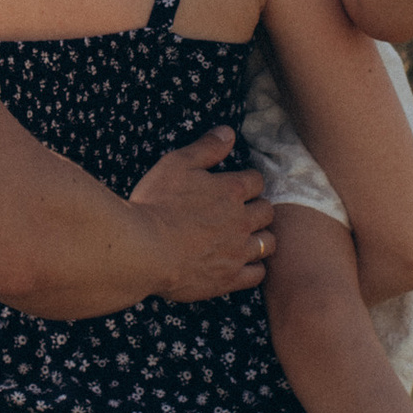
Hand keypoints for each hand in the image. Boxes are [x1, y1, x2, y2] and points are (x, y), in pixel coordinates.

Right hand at [129, 129, 276, 301]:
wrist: (144, 250)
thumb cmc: (156, 204)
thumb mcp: (176, 164)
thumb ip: (206, 148)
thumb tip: (229, 133)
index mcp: (232, 190)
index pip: (256, 181)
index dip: (247, 181)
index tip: (236, 186)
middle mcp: (242, 221)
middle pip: (267, 211)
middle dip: (257, 208)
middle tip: (241, 212)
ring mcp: (238, 252)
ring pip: (268, 243)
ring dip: (260, 237)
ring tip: (245, 237)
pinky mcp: (229, 279)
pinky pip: (257, 274)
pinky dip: (253, 267)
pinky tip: (242, 263)